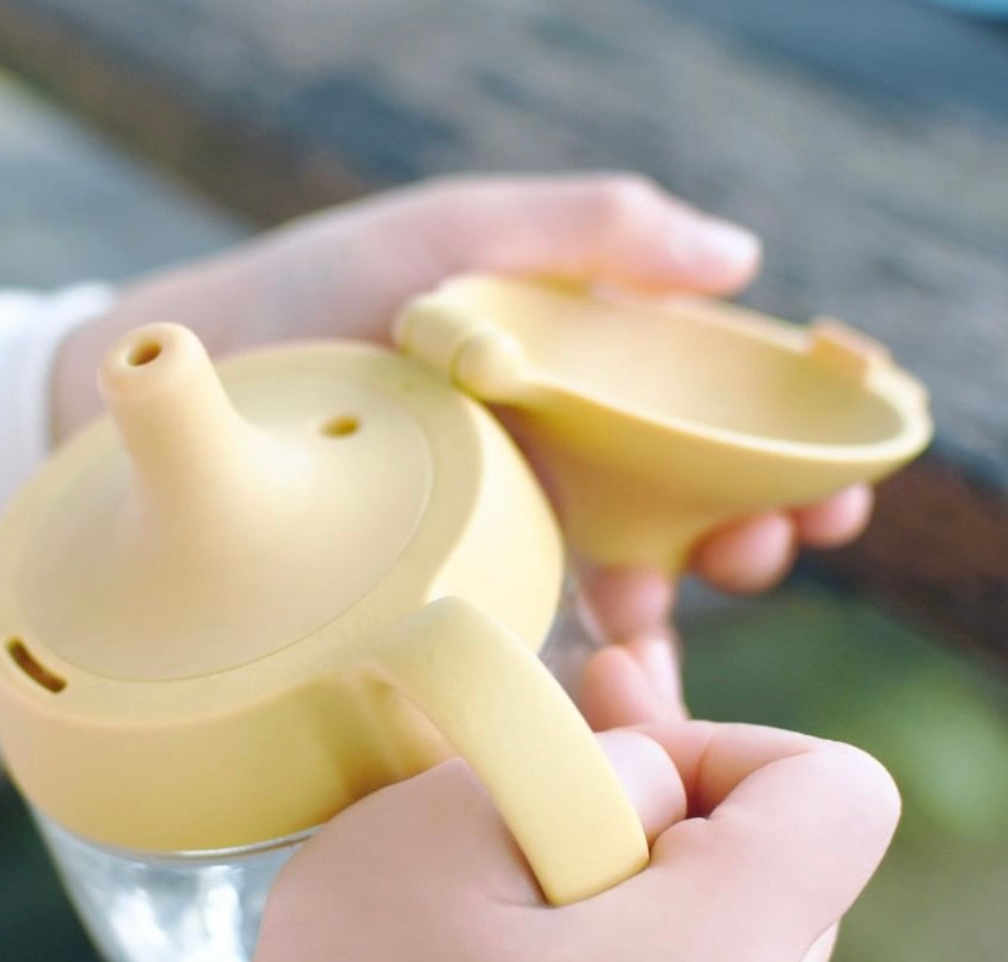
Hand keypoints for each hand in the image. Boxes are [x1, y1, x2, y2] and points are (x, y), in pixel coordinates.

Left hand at [52, 174, 870, 654]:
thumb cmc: (306, 294)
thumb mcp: (442, 239)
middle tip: (768, 553)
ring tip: (664, 629)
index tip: (830, 493)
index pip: (709, 417)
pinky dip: (571, 666)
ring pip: (618, 579)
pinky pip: (531, 635)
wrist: (179, 386)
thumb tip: (735, 252)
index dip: (783, 456)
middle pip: (684, 506)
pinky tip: (588, 680)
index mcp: (569, 372)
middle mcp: (547, 455)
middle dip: (748, 535)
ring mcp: (497, 528)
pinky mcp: (442, 591)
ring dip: (670, 615)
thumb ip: (576, 232)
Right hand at [134, 702, 899, 961]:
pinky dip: (643, 941)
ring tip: (534, 875)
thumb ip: (587, 761)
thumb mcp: (452, 814)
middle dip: (682, 806)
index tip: (615, 769)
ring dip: (655, 872)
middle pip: (795, 858)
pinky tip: (538, 945)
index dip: (731, 742)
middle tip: (561, 789)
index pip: (838, 793)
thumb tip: (659, 777)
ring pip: (749, 921)